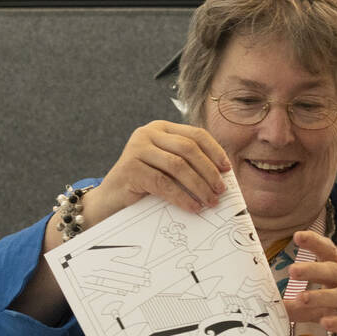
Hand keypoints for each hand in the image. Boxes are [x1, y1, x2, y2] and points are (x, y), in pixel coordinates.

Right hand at [85, 122, 231, 227]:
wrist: (109, 202)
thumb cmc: (144, 187)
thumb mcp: (168, 169)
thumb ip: (189, 165)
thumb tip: (223, 176)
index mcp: (161, 128)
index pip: (195, 134)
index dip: (215, 151)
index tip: (227, 170)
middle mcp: (147, 134)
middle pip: (188, 149)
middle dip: (209, 171)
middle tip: (221, 191)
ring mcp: (137, 149)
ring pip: (178, 166)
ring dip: (199, 186)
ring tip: (210, 201)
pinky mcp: (130, 168)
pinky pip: (164, 183)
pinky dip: (182, 197)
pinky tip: (193, 207)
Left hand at [283, 230, 336, 335]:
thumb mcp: (333, 302)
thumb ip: (306, 305)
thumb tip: (277, 306)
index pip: (330, 253)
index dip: (316, 243)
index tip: (298, 236)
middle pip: (335, 272)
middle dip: (314, 270)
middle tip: (292, 270)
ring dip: (322, 296)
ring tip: (303, 298)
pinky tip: (326, 323)